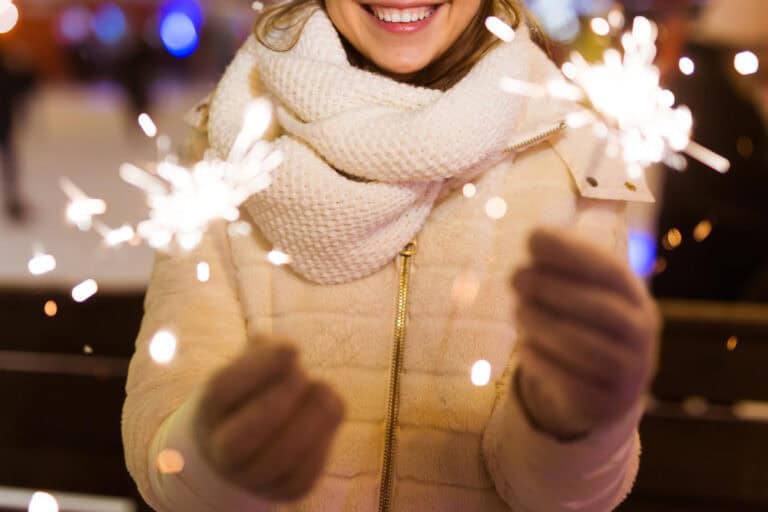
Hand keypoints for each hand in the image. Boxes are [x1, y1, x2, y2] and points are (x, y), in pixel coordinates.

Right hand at [193, 342, 345, 501]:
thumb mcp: (252, 363)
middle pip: (243, 436)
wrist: (249, 440)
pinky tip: (328, 415)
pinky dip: (324, 440)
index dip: (259, 368)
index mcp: (207, 410)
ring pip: (280, 459)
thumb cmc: (255, 388)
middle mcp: (219, 451)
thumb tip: (286, 353)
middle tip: (303, 374)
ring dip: (311, 418)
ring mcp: (249, 478)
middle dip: (282, 398)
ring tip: (323, 389)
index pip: (222, 390)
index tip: (292, 348)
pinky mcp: (282, 492)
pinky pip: (305, 473)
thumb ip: (266, 351)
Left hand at [511, 228, 659, 437]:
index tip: (532, 240)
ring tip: (519, 312)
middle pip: (598, 308)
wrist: (603, 389)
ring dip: (541, 324)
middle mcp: (640, 334)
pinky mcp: (604, 404)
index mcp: (635, 297)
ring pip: (581, 346)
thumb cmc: (583, 325)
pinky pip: (569, 381)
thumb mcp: (580, 291)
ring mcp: (628, 372)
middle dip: (551, 288)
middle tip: (516, 278)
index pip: (609, 270)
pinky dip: (540, 360)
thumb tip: (535, 236)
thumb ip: (561, 264)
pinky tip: (525, 347)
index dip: (571, 252)